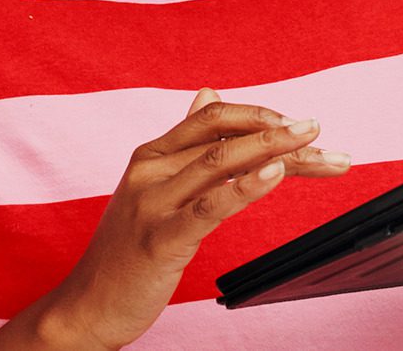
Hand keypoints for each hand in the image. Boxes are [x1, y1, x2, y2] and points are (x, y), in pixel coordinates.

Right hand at [41, 88, 350, 349]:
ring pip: (222, 162)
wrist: (85, 307)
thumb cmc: (126, 248)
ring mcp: (153, 202)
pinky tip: (277, 174)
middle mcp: (151, 169)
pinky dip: (247, 186)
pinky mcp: (160, 239)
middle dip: (278, 129)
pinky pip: (210, 205)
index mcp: (151, 153)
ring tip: (313, 143)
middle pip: (225, 136)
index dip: (258, 114)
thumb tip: (210, 94)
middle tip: (317, 127)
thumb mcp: (151, 186)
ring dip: (275, 149)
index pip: (212, 118)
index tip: (296, 123)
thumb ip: (183, 142)